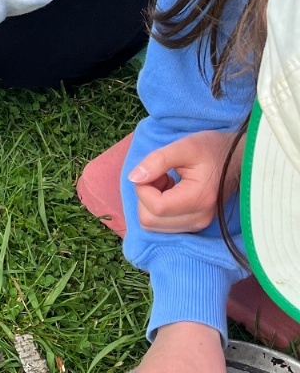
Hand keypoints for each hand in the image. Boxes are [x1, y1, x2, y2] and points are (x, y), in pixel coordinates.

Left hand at [128, 130, 243, 232]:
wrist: (239, 158)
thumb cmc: (212, 148)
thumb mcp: (184, 146)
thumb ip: (156, 161)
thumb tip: (133, 178)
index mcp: (198, 200)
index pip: (155, 207)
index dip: (144, 188)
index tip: (155, 170)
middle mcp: (199, 219)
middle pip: (149, 221)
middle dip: (146, 196)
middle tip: (161, 176)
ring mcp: (198, 224)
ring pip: (153, 225)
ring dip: (151, 203)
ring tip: (167, 182)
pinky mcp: (194, 224)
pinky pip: (161, 224)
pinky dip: (158, 209)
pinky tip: (171, 191)